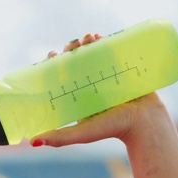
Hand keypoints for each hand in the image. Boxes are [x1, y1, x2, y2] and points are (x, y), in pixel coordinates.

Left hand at [31, 34, 170, 147]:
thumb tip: (32, 142)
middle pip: (76, 61)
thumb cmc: (114, 129)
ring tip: (86, 38)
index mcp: (79, 95)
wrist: (145, 123)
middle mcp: (92, 84)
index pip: (62, 75)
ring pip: (92, 54)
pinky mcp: (123, 69)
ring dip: (87, 42)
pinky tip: (99, 36)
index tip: (51, 56)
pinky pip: (112, 51)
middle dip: (71, 49)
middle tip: (72, 45)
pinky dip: (104, 41)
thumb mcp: (83, 133)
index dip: (54, 64)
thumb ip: (60, 138)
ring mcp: (108, 75)